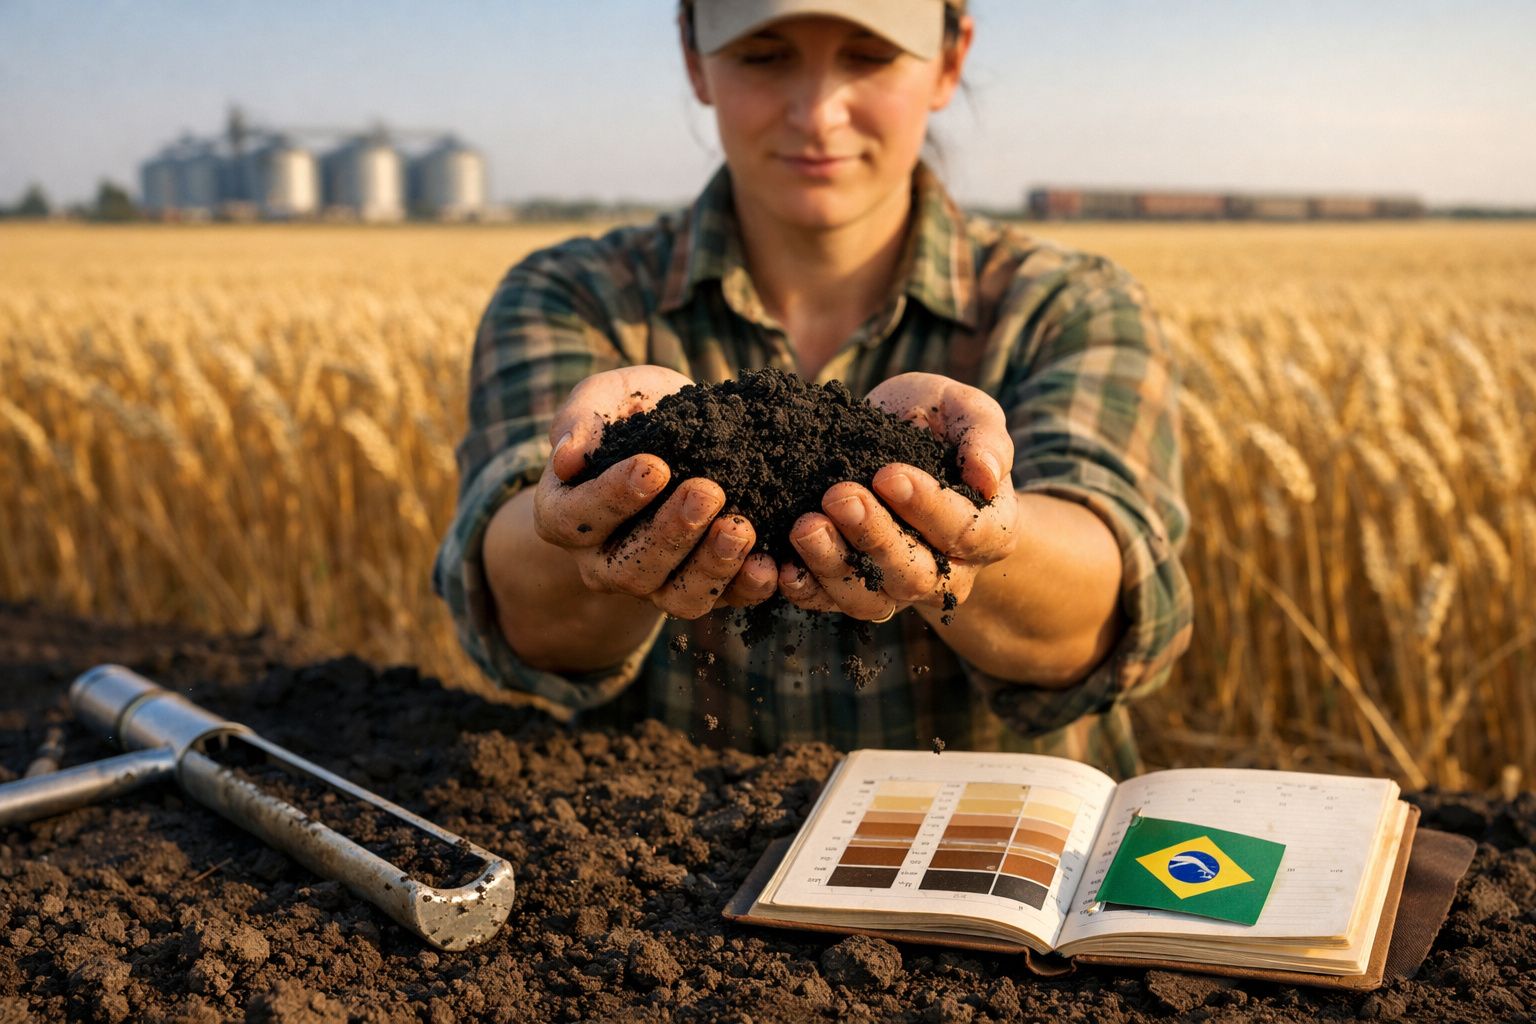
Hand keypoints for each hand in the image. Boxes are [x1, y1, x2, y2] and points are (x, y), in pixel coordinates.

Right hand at [532, 366, 777, 617]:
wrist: (682, 437)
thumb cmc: (636, 414)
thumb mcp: (606, 399)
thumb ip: (582, 419)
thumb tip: (565, 457)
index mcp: (565, 516)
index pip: (577, 518)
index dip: (614, 498)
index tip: (655, 467)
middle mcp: (603, 562)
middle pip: (630, 568)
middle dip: (671, 533)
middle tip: (707, 492)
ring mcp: (654, 583)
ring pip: (677, 598)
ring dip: (711, 568)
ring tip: (740, 528)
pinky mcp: (702, 589)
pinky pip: (724, 603)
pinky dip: (749, 586)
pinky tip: (770, 561)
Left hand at [778, 372, 1019, 620]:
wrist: (894, 443)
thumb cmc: (934, 425)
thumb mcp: (963, 410)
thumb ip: (984, 435)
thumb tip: (987, 476)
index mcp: (988, 530)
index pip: (964, 530)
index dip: (928, 507)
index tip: (889, 474)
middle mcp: (947, 571)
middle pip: (915, 574)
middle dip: (874, 537)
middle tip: (839, 496)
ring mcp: (896, 588)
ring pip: (869, 599)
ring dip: (833, 566)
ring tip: (805, 527)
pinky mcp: (852, 590)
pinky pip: (828, 604)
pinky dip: (804, 589)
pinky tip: (781, 566)